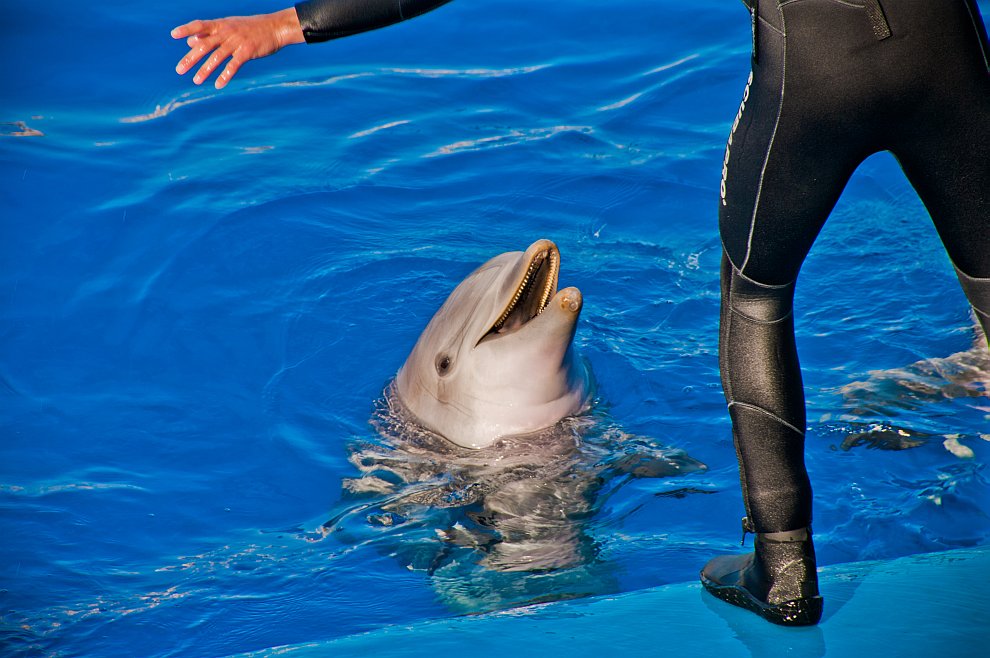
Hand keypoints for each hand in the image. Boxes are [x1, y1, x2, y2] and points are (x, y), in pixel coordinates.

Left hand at [171, 8, 304, 88]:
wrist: (275, 27)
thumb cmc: (250, 28)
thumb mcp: (229, 26)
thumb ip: (209, 34)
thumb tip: (189, 42)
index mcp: (220, 25)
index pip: (199, 25)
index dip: (186, 29)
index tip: (173, 35)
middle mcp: (226, 32)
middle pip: (204, 45)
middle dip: (191, 58)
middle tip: (179, 70)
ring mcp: (236, 42)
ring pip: (217, 57)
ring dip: (205, 70)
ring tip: (196, 81)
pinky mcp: (247, 52)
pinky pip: (233, 65)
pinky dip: (225, 75)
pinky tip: (218, 85)